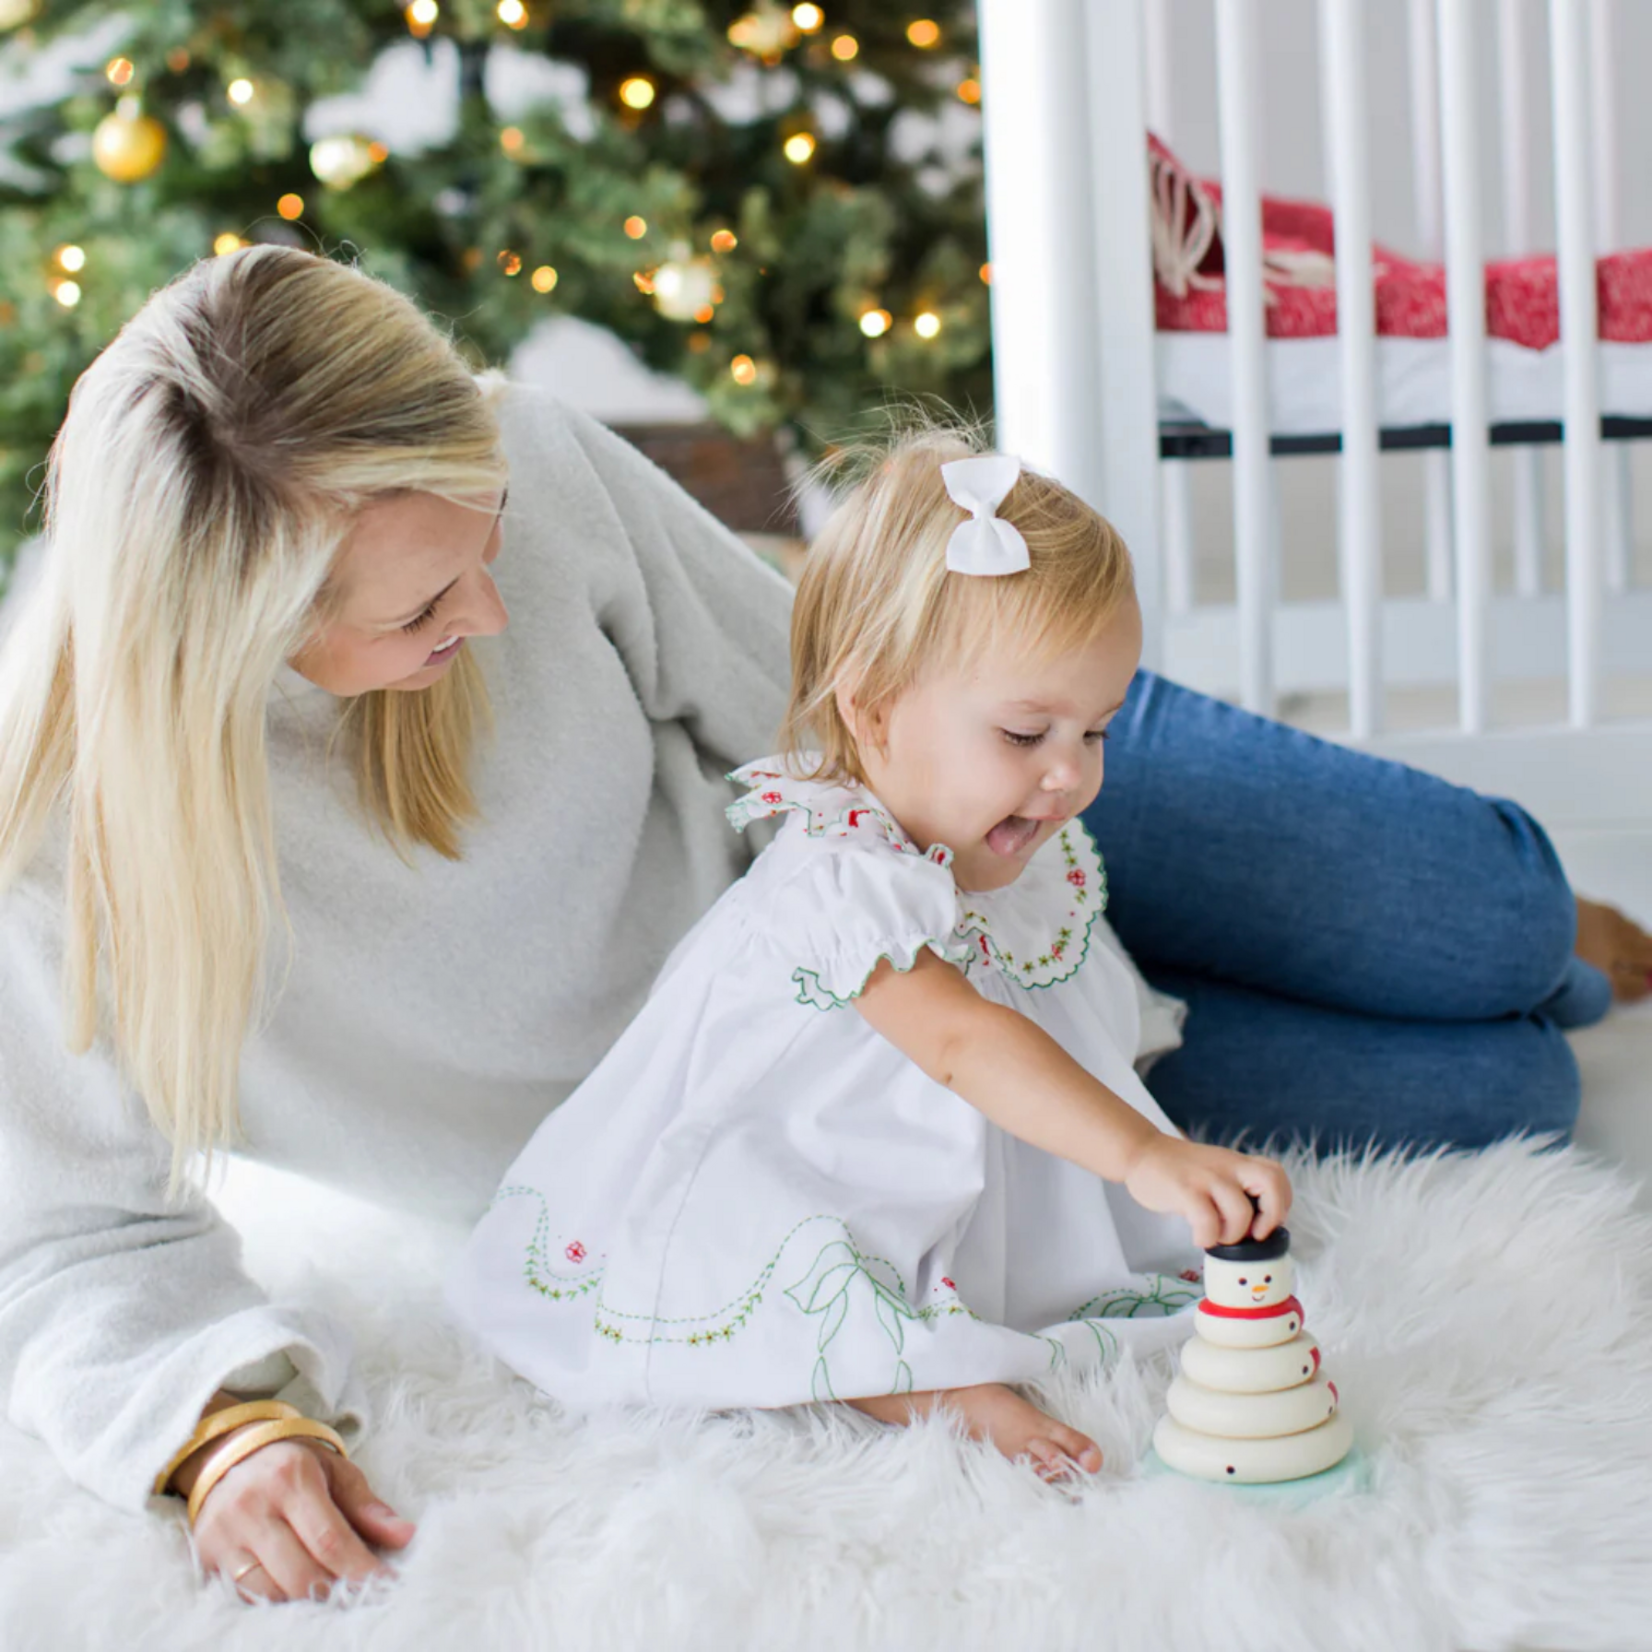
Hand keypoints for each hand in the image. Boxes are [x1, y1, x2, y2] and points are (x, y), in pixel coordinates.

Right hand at [189, 1435, 414, 1602]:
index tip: (386, 1585)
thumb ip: (367, 1507)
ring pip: (271, 1592)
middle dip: (336, 1591)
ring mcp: (225, 1533)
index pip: (330, 1541)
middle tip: (359, 1594)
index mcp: (292, 1478)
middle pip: (300, 1574)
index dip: (360, 1570)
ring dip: (305, 1601)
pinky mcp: (206, 1554)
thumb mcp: (335, 1471)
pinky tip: (294, 1592)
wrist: (229, 1450)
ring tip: (329, 1592)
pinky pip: (244, 1595)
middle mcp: (254, 1506)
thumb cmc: (293, 1462)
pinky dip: (274, 1600)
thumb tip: (404, 1536)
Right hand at [1123, 1136, 1291, 1249]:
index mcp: (1237, 1163)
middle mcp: (1227, 1166)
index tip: (1266, 1221)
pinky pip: (1206, 1219)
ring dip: (1233, 1234)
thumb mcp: (1216, 1170)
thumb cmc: (1180, 1170)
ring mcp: (1206, 1177)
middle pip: (1270, 1183)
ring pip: (1240, 1210)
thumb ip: (1236, 1188)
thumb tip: (1255, 1227)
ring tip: (1218, 1237)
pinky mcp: (1184, 1189)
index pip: (1276, 1174)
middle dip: (1270, 1216)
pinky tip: (1198, 1237)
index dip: (1281, 1202)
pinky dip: (1207, 1237)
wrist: (1142, 1153)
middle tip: (1254, 1234)